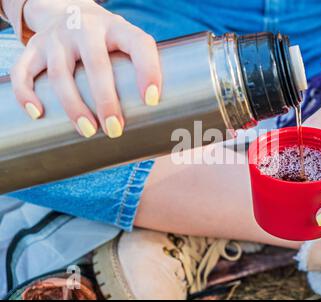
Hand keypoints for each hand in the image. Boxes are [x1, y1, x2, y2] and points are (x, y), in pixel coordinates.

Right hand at [10, 0, 160, 137]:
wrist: (68, 10)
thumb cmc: (106, 40)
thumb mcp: (125, 43)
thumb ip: (138, 71)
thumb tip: (157, 120)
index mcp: (117, 27)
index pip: (138, 44)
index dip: (148, 70)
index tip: (151, 101)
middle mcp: (86, 28)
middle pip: (96, 65)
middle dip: (106, 101)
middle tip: (115, 130)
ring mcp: (57, 37)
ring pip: (60, 73)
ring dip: (73, 106)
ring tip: (88, 131)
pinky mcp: (34, 47)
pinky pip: (24, 70)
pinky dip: (26, 93)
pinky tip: (38, 113)